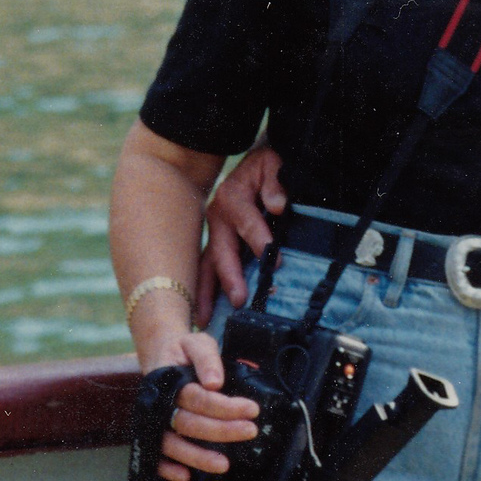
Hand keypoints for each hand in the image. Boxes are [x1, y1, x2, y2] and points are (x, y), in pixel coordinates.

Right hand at [149, 326, 260, 480]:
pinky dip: (167, 469)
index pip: (197, 398)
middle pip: (188, 423)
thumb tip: (215, 382)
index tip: (252, 410)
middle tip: (250, 431)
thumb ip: (207, 359)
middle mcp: (159, 404)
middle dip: (221, 431)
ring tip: (224, 465)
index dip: (224, 407)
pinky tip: (186, 476)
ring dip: (197, 457)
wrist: (161, 354)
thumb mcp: (197, 343)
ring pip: (171, 444)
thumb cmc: (184, 351)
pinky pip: (155, 457)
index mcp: (169, 380)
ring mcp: (153, 422)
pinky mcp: (152, 435)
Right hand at [197, 143, 288, 314]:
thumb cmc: (267, 166)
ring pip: (207, 265)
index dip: (260, 240)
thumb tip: (277, 205)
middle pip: (222, 250)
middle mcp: (217, 217)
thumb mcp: (272, 164)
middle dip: (230, 276)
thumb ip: (275, 182)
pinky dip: (204, 291)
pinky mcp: (216, 244)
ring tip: (205, 318)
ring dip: (206, 292)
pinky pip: (208, 269)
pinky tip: (203, 314)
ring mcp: (214, 233)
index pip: (246, 221)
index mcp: (232, 196)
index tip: (274, 259)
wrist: (256, 163)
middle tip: (239, 299)